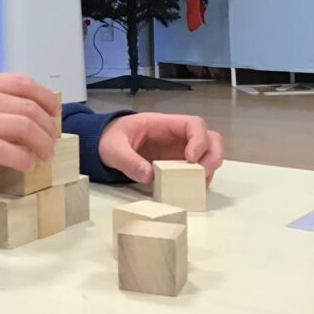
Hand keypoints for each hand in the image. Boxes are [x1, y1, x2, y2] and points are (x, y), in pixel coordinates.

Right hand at [0, 73, 57, 176]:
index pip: (22, 82)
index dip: (45, 99)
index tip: (52, 114)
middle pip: (28, 106)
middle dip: (47, 127)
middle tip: (49, 142)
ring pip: (21, 126)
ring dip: (40, 144)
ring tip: (42, 157)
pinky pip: (3, 150)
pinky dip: (20, 159)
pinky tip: (23, 167)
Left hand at [98, 112, 222, 184]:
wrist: (101, 145)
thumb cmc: (109, 139)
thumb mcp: (113, 149)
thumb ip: (128, 161)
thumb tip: (149, 176)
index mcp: (163, 124)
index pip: (194, 124)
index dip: (199, 140)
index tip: (191, 158)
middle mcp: (176, 136)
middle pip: (210, 139)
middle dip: (212, 156)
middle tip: (201, 175)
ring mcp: (178, 151)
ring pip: (208, 155)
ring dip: (208, 170)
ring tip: (195, 185)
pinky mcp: (176, 165)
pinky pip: (196, 171)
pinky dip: (199, 180)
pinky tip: (188, 190)